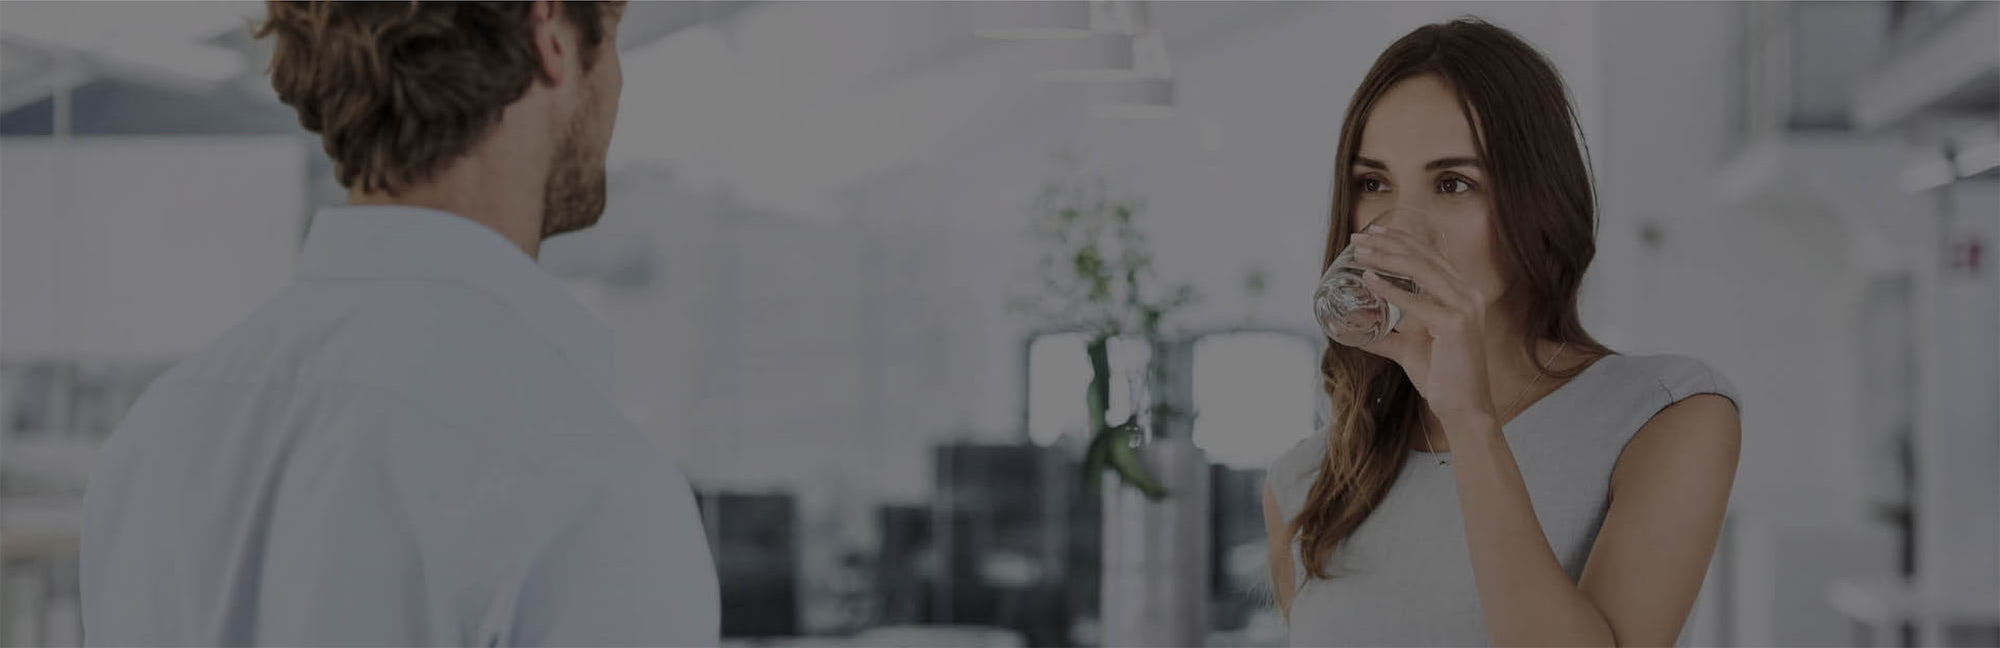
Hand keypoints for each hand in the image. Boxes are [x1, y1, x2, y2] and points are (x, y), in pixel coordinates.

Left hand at [1350, 226, 1495, 425]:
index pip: (1430, 256)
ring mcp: (1465, 308)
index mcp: (1462, 294)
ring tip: (1360, 253)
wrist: (1463, 409)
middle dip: (1388, 242)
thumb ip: (1386, 337)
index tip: (1373, 233)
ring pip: (1421, 270)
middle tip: (1359, 238)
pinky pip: (1417, 302)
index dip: (1401, 240)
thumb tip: (1355, 333)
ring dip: (1387, 258)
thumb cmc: (1442, 379)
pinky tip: (1369, 280)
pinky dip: (1391, 290)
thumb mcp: (1408, 350)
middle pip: (1424, 256)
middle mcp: (1468, 295)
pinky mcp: (1457, 325)